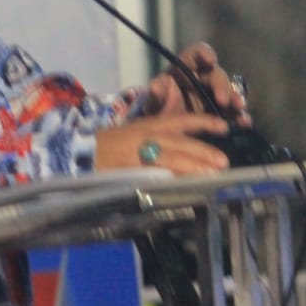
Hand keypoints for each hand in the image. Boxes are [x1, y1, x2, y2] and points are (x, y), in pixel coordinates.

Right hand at [94, 113, 230, 174]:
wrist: (81, 152)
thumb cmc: (109, 144)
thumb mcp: (134, 131)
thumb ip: (157, 135)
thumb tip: (184, 143)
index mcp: (148, 124)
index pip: (180, 120)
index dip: (202, 122)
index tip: (223, 126)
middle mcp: (146, 135)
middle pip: (179, 142)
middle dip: (202, 151)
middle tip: (224, 161)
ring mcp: (138, 152)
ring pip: (170, 157)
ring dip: (193, 166)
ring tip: (212, 174)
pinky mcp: (130, 169)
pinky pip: (155, 173)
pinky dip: (171, 179)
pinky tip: (185, 185)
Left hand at [149, 42, 250, 125]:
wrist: (161, 128)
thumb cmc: (156, 107)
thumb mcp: (153, 102)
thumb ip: (155, 94)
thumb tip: (155, 86)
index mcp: (185, 69)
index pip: (196, 54)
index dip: (204, 54)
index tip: (209, 60)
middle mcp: (202, 78)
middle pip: (217, 75)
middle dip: (222, 86)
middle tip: (223, 100)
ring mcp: (213, 95)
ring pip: (230, 92)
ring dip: (236, 99)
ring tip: (239, 108)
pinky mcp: (221, 112)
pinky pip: (234, 111)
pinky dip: (240, 116)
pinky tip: (244, 122)